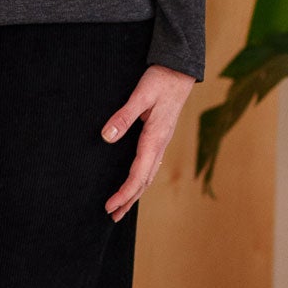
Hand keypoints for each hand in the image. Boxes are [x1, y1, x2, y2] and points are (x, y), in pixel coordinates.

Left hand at [101, 64, 196, 220]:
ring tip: (122, 208)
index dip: (124, 193)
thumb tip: (107, 136)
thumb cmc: (160, 80)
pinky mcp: (160, 137)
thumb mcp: (141, 95)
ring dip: (135, 193)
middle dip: (128, 200)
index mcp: (154, 139)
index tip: (110, 206)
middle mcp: (160, 145)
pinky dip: (142, 180)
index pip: (138, 175)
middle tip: (111, 216)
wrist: (180, 71)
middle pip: (144, 181)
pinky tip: (136, 183)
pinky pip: (151, 166)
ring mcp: (162, 142)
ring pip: (149, 175)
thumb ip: (124, 116)